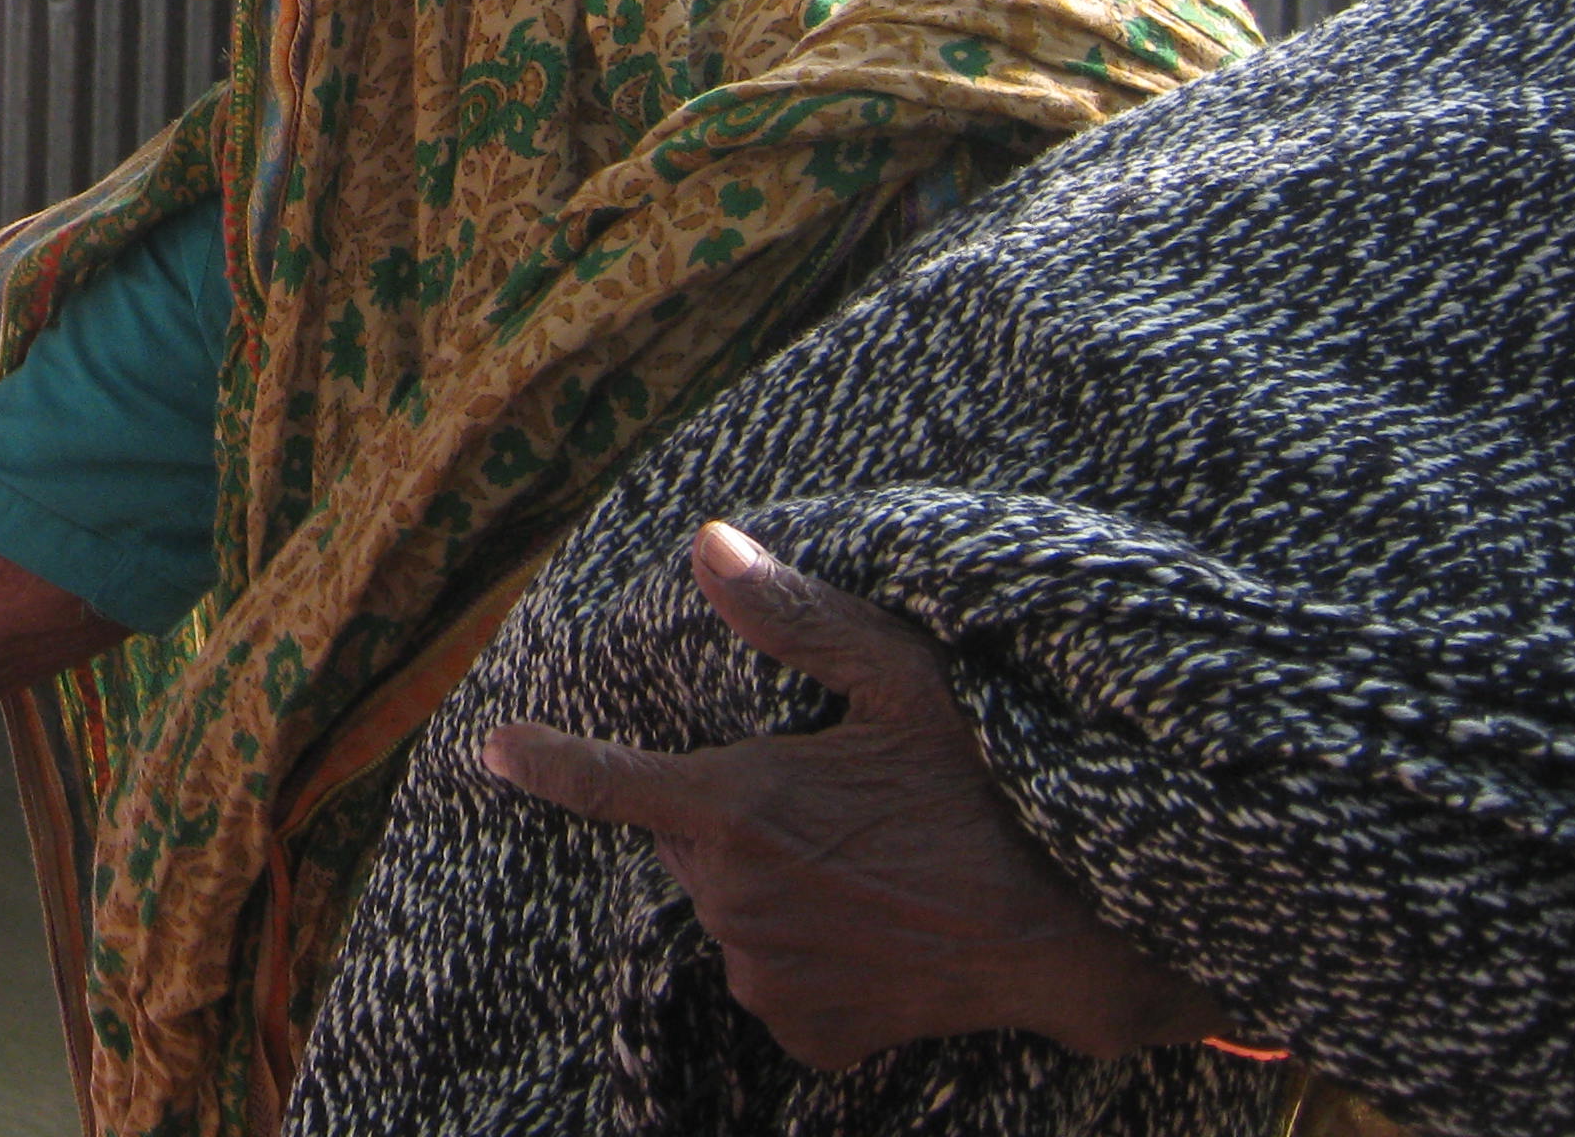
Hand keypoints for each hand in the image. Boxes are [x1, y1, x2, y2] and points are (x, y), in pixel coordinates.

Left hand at [482, 520, 1231, 1072]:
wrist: (1080, 935)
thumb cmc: (993, 791)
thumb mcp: (903, 678)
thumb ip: (795, 617)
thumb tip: (709, 543)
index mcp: (736, 808)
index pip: (606, 780)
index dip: (545, 761)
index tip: (494, 749)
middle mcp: (733, 899)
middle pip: (687, 842)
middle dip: (728, 816)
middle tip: (822, 798)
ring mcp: (767, 974)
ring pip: (730, 908)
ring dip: (769, 884)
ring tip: (866, 865)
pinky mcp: (808, 1031)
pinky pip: (775, 978)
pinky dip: (805, 952)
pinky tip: (874, 928)